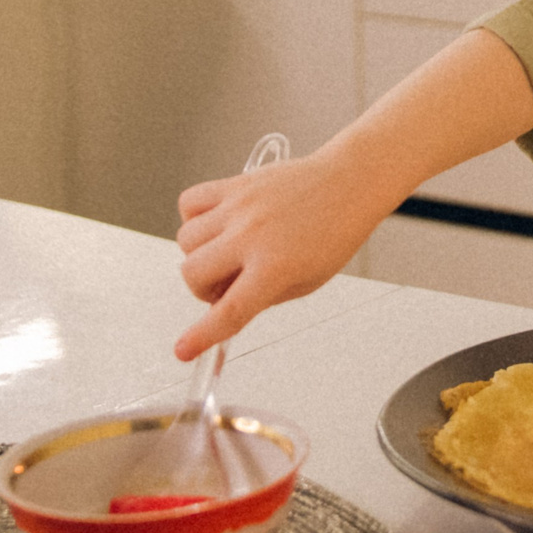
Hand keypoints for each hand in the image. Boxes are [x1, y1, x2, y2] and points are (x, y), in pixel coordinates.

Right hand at [171, 149, 387, 360]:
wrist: (347, 183)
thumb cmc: (334, 233)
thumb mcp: (305, 282)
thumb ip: (260, 297)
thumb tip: (221, 306)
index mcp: (276, 267)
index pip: (229, 311)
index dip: (202, 336)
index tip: (184, 350)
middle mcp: (252, 236)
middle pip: (193, 273)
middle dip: (203, 289)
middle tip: (228, 283)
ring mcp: (240, 207)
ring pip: (185, 239)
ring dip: (199, 254)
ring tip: (227, 250)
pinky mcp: (235, 184)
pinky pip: (189, 202)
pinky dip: (194, 218)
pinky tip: (218, 224)